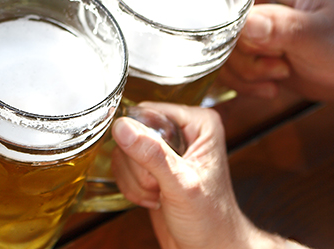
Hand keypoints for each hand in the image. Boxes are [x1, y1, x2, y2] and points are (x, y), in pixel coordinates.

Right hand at [111, 102, 288, 248]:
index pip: (147, 112)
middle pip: (132, 132)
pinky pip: (122, 165)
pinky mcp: (151, 165)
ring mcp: (165, 147)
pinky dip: (131, 187)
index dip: (143, 141)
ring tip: (159, 193)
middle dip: (139, 167)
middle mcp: (181, 130)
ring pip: (123, 150)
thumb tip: (122, 127)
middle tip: (162, 185)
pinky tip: (153, 197)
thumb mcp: (182, 185)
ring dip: (135, 180)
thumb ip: (152, 155)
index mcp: (197, 122)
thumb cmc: (211, 220)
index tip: (159, 167)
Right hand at [217, 0, 333, 100]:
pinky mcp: (254, 54)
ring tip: (280, 77)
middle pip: (225, 34)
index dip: (240, 34)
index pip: (233, 7)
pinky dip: (246, 84)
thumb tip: (247, 22)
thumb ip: (283, 26)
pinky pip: (231, 69)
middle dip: (248, 60)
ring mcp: (256, 32)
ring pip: (225, 55)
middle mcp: (260, 7)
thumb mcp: (317, 35)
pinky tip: (270, 88)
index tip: (265, 50)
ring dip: (248, 75)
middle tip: (280, 68)